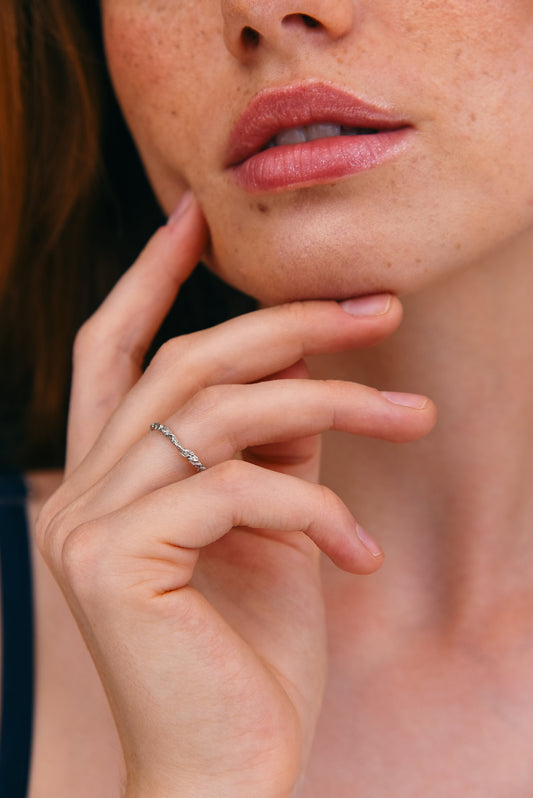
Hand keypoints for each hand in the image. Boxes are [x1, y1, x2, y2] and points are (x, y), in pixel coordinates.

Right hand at [36, 193, 435, 797]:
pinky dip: (312, 507)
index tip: (194, 216)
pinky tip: (358, 555)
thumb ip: (271, 447)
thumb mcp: (272, 528)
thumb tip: (305, 374)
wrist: (229, 771)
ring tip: (412, 418)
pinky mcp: (114, 564)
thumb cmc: (252, 654)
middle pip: (182, 364)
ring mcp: (87, 526)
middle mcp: (77, 491)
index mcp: (107, 478)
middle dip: (287, 326)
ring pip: (217, 413)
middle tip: (379, 309)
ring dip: (328, 404)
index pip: (113, 351)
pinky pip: (234, 488)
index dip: (149, 278)